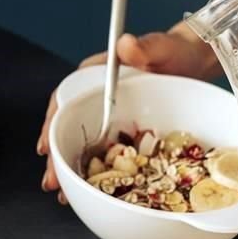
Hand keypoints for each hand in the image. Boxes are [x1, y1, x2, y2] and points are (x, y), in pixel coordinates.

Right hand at [36, 29, 217, 202]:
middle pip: (65, 126)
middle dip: (56, 156)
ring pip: (79, 141)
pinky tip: (86, 187)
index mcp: (94, 74)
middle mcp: (93, 96)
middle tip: (51, 182)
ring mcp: (105, 114)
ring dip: (69, 167)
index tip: (46, 146)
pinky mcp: (119, 129)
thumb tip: (126, 45)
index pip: (64, 99)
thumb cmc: (173, 52)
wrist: (191, 64)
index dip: (52, 124)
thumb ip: (145, 47)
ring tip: (62, 193)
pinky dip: (92, 170)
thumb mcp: (162, 48)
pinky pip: (101, 150)